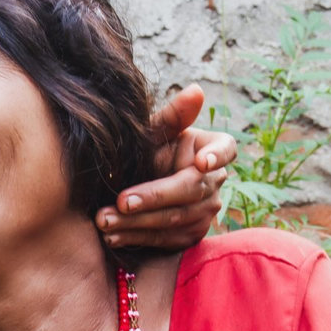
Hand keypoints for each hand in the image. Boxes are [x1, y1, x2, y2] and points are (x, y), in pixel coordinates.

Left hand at [98, 84, 235, 251]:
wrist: (132, 186)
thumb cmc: (147, 152)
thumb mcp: (153, 134)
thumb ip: (172, 116)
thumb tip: (196, 90)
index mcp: (211, 148)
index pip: (226, 149)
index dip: (217, 156)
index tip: (202, 163)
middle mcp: (214, 181)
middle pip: (189, 191)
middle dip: (152, 198)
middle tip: (120, 201)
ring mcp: (206, 211)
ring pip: (175, 219)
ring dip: (137, 223)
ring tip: (105, 221)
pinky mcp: (190, 235)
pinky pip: (166, 240)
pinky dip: (137, 239)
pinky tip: (113, 237)